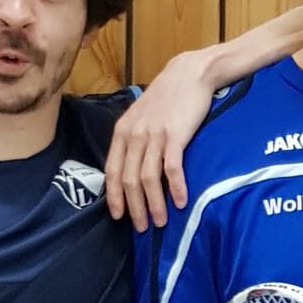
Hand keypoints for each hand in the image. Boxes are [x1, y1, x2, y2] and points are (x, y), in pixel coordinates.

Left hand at [105, 51, 219, 229]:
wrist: (189, 73)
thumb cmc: (167, 96)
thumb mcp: (141, 115)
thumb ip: (134, 139)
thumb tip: (131, 167)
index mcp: (123, 131)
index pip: (112, 171)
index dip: (114, 196)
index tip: (118, 217)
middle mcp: (135, 135)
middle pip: (129, 180)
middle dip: (134, 208)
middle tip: (142, 229)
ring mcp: (154, 135)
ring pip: (148, 178)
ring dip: (154, 204)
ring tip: (160, 222)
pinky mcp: (175, 135)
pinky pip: (172, 168)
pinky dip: (175, 188)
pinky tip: (180, 202)